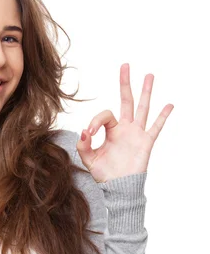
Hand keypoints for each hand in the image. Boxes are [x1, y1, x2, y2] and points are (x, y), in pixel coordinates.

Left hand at [76, 63, 173, 182]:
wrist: (119, 187)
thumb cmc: (105, 173)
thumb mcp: (89, 159)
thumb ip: (83, 146)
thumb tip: (84, 131)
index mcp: (111, 130)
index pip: (105, 115)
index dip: (96, 121)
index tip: (91, 133)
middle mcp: (125, 128)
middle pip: (126, 101)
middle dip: (125, 83)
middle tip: (125, 66)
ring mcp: (136, 133)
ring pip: (142, 108)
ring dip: (146, 92)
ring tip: (149, 75)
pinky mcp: (146, 142)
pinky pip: (156, 127)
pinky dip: (163, 116)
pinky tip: (169, 105)